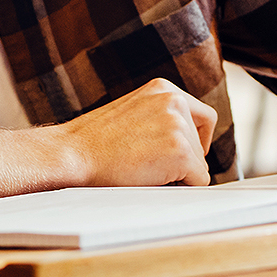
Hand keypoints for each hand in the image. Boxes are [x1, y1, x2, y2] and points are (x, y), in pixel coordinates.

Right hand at [58, 78, 217, 186]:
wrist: (73, 154)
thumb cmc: (95, 143)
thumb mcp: (132, 114)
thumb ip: (160, 118)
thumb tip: (191, 144)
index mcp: (163, 88)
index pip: (203, 117)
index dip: (195, 140)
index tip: (174, 153)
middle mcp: (174, 100)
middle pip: (203, 144)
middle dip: (183, 160)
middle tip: (148, 163)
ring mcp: (178, 124)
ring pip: (199, 165)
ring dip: (177, 174)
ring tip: (141, 167)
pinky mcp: (180, 150)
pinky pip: (197, 182)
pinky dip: (178, 188)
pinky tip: (149, 178)